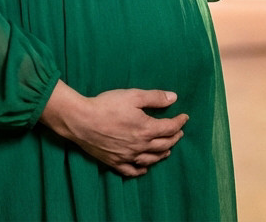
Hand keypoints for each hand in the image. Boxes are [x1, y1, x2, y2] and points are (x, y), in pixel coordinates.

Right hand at [40, 81, 188, 176]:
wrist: (81, 120)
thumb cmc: (106, 105)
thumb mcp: (132, 96)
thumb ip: (154, 97)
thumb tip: (174, 98)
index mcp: (146, 129)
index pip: (170, 128)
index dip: (179, 122)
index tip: (185, 117)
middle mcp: (140, 146)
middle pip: (163, 145)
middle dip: (174, 138)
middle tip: (179, 132)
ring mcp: (128, 156)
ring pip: (151, 159)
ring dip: (162, 154)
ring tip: (168, 150)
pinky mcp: (115, 162)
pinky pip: (132, 170)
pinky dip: (141, 169)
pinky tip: (145, 167)